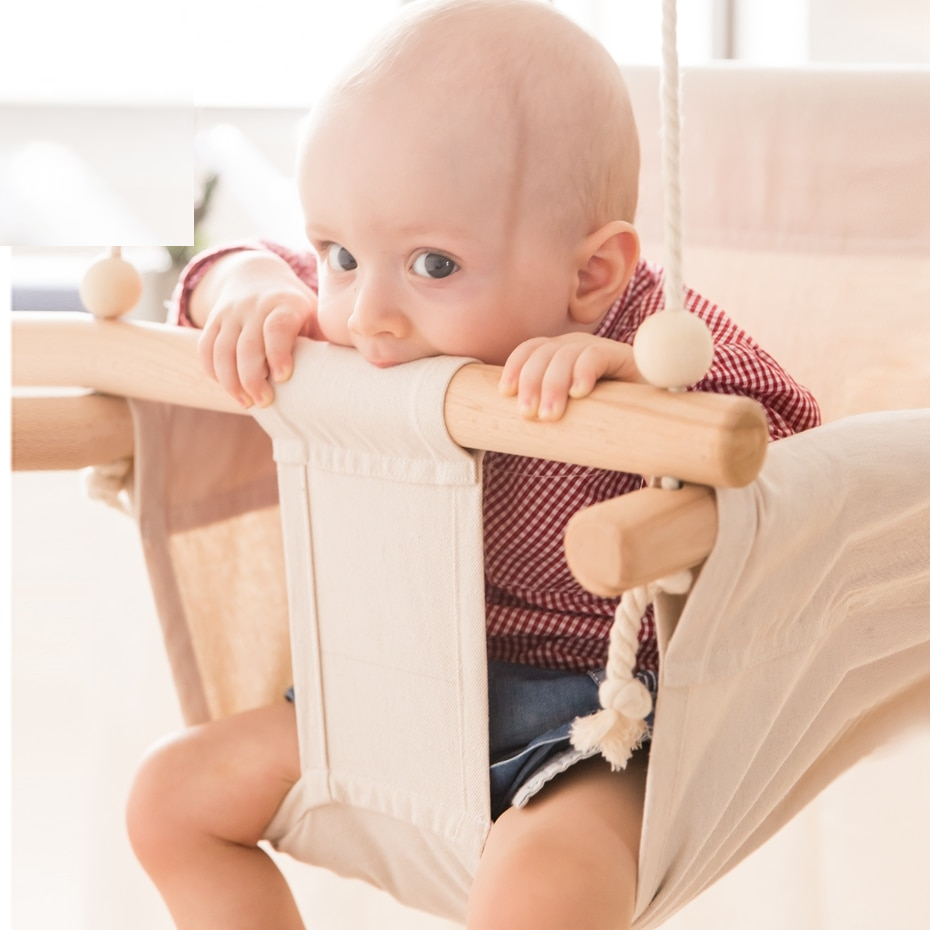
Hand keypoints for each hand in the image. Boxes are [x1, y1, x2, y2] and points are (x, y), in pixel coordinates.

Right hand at [195, 252, 318, 407]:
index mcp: (284, 304)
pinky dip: (213, 372)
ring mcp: (230, 314)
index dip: (278, 353)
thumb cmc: (295, 309)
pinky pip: (206, 348)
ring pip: (221, 350)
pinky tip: (229, 389)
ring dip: (231, 381)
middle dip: (252, 378)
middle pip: (246, 345)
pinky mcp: (213, 321)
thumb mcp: (314, 315)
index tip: (283, 377)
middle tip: (264, 402)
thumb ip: (323, 340)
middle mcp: (253, 307)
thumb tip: (343, 375)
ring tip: (246, 403)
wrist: (257, 277)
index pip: (276, 328)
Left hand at [499, 333, 643, 419]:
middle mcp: (576, 346)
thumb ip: (548, 412)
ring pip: (566, 355)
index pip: (530, 349)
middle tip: (529, 415)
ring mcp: (598, 348)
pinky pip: (596, 355)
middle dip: (531, 383)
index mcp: (559, 355)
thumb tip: (511, 432)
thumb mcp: (570, 413)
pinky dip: (584, 372)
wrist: (652, 415)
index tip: (506, 392)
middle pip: (544, 354)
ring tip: (550, 414)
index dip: (515, 367)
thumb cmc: (603, 418)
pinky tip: (579, 393)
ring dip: (553, 384)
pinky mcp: (622, 356)